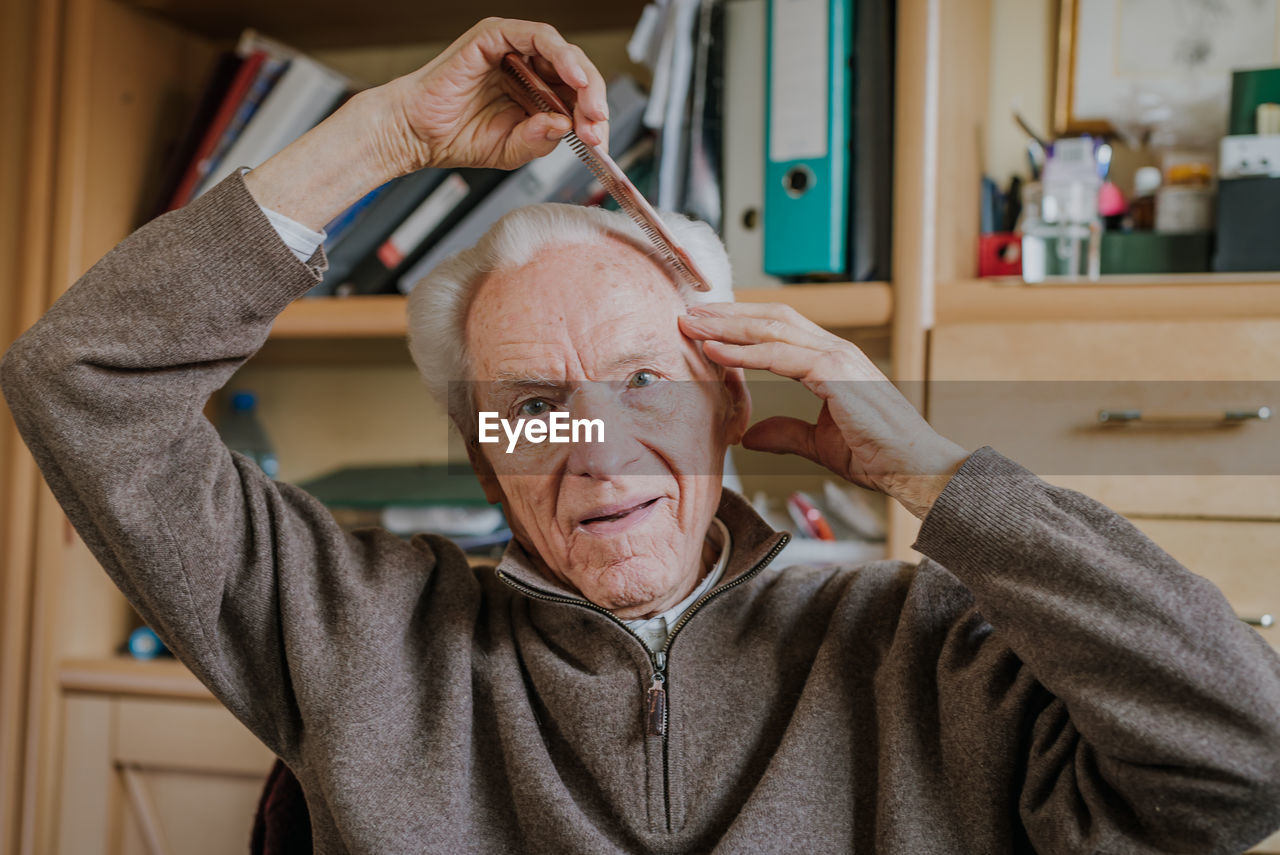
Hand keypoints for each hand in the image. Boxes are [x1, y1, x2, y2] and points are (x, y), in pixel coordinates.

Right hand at [245, 18, 608, 229]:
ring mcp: (513, 50)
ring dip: (584, 81)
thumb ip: (541, 139)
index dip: (594, 118)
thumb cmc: (457, 138)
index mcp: (535, 92)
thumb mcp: (512, 150)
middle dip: (594, 101)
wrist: (416, 134)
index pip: (577, 98)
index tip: (600, 142)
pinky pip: (539, 37)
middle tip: (597, 128)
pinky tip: (574, 78)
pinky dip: (562, 54)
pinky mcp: (496, 36)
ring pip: (564, 54)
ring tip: (590, 110)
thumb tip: (567, 125)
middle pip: (577, 74)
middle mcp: (528, 67)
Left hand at [678, 303, 969, 519]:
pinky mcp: (837, 374)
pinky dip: (745, 352)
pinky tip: (716, 350)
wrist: (916, 469)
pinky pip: (781, 356)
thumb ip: (785, 433)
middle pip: (771, 319)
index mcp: (832, 361)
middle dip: (726, 315)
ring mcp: (838, 358)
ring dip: (726, 325)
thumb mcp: (818, 443)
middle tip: (688, 313)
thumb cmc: (878, 456)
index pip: (778, 329)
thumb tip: (749, 435)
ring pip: (772, 329)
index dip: (740, 324)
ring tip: (691, 324)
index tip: (704, 326)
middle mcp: (835, 350)